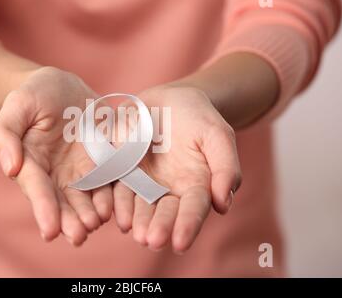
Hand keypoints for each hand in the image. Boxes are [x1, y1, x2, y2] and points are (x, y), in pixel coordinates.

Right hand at [0, 67, 112, 245]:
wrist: (64, 87)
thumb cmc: (35, 94)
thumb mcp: (18, 105)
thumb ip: (6, 134)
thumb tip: (10, 168)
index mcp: (31, 163)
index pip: (37, 188)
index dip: (44, 209)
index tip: (51, 231)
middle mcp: (55, 174)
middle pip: (62, 202)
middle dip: (70, 221)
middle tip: (79, 236)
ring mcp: (80, 170)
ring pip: (86, 198)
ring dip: (91, 214)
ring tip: (97, 223)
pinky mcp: (102, 163)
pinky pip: (108, 182)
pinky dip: (112, 196)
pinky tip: (115, 206)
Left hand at [113, 84, 241, 253]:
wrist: (169, 99)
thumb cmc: (198, 117)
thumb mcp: (217, 135)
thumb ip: (225, 167)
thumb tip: (223, 205)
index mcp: (196, 185)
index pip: (193, 209)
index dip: (188, 225)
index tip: (180, 242)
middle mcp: (168, 190)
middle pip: (164, 212)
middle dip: (159, 227)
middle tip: (152, 240)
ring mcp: (144, 182)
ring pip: (139, 205)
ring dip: (136, 219)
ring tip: (134, 231)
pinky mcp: (122, 170)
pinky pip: (118, 187)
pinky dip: (117, 200)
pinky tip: (116, 212)